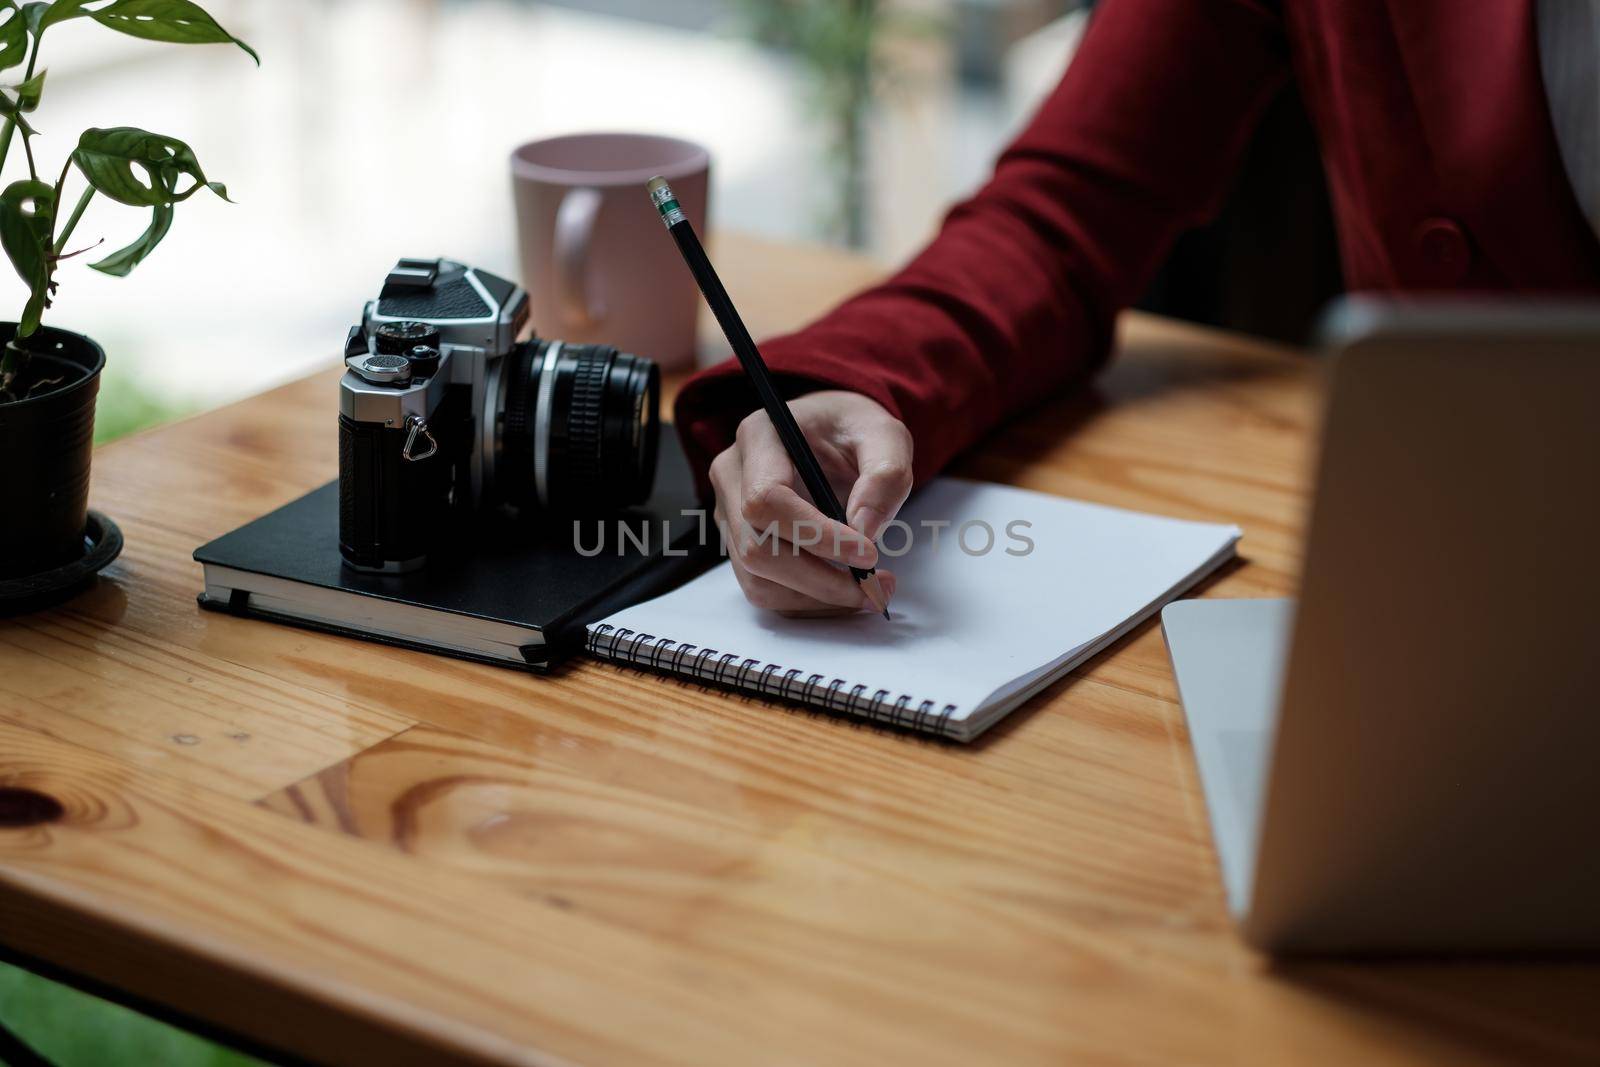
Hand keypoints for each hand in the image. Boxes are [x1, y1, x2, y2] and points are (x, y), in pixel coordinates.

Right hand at [710, 390, 912, 614]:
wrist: (833, 433)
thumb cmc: (853, 428)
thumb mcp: (885, 434)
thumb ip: (885, 474)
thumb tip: (864, 529)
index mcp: (759, 436)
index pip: (767, 498)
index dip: (815, 534)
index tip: (867, 553)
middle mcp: (732, 475)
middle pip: (757, 549)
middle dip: (820, 581)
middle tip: (877, 587)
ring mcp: (729, 513)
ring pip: (757, 580)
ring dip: (816, 600)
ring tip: (870, 592)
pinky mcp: (742, 543)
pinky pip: (766, 589)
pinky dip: (809, 603)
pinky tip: (846, 592)